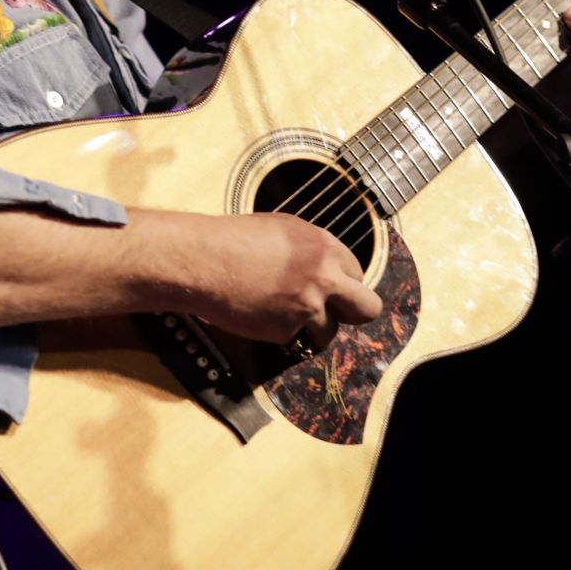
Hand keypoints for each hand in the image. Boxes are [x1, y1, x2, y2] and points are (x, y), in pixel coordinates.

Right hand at [175, 212, 382, 353]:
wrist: (203, 259)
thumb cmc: (234, 238)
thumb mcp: (284, 230)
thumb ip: (313, 250)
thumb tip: (331, 268)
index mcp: (325, 247)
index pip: (357, 273)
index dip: (342, 282)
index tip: (330, 288)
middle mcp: (324, 278)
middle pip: (367, 308)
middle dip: (354, 313)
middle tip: (335, 314)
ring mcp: (306, 307)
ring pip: (328, 331)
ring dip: (311, 327)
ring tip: (280, 311)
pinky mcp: (285, 331)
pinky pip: (293, 339)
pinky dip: (279, 332)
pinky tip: (259, 313)